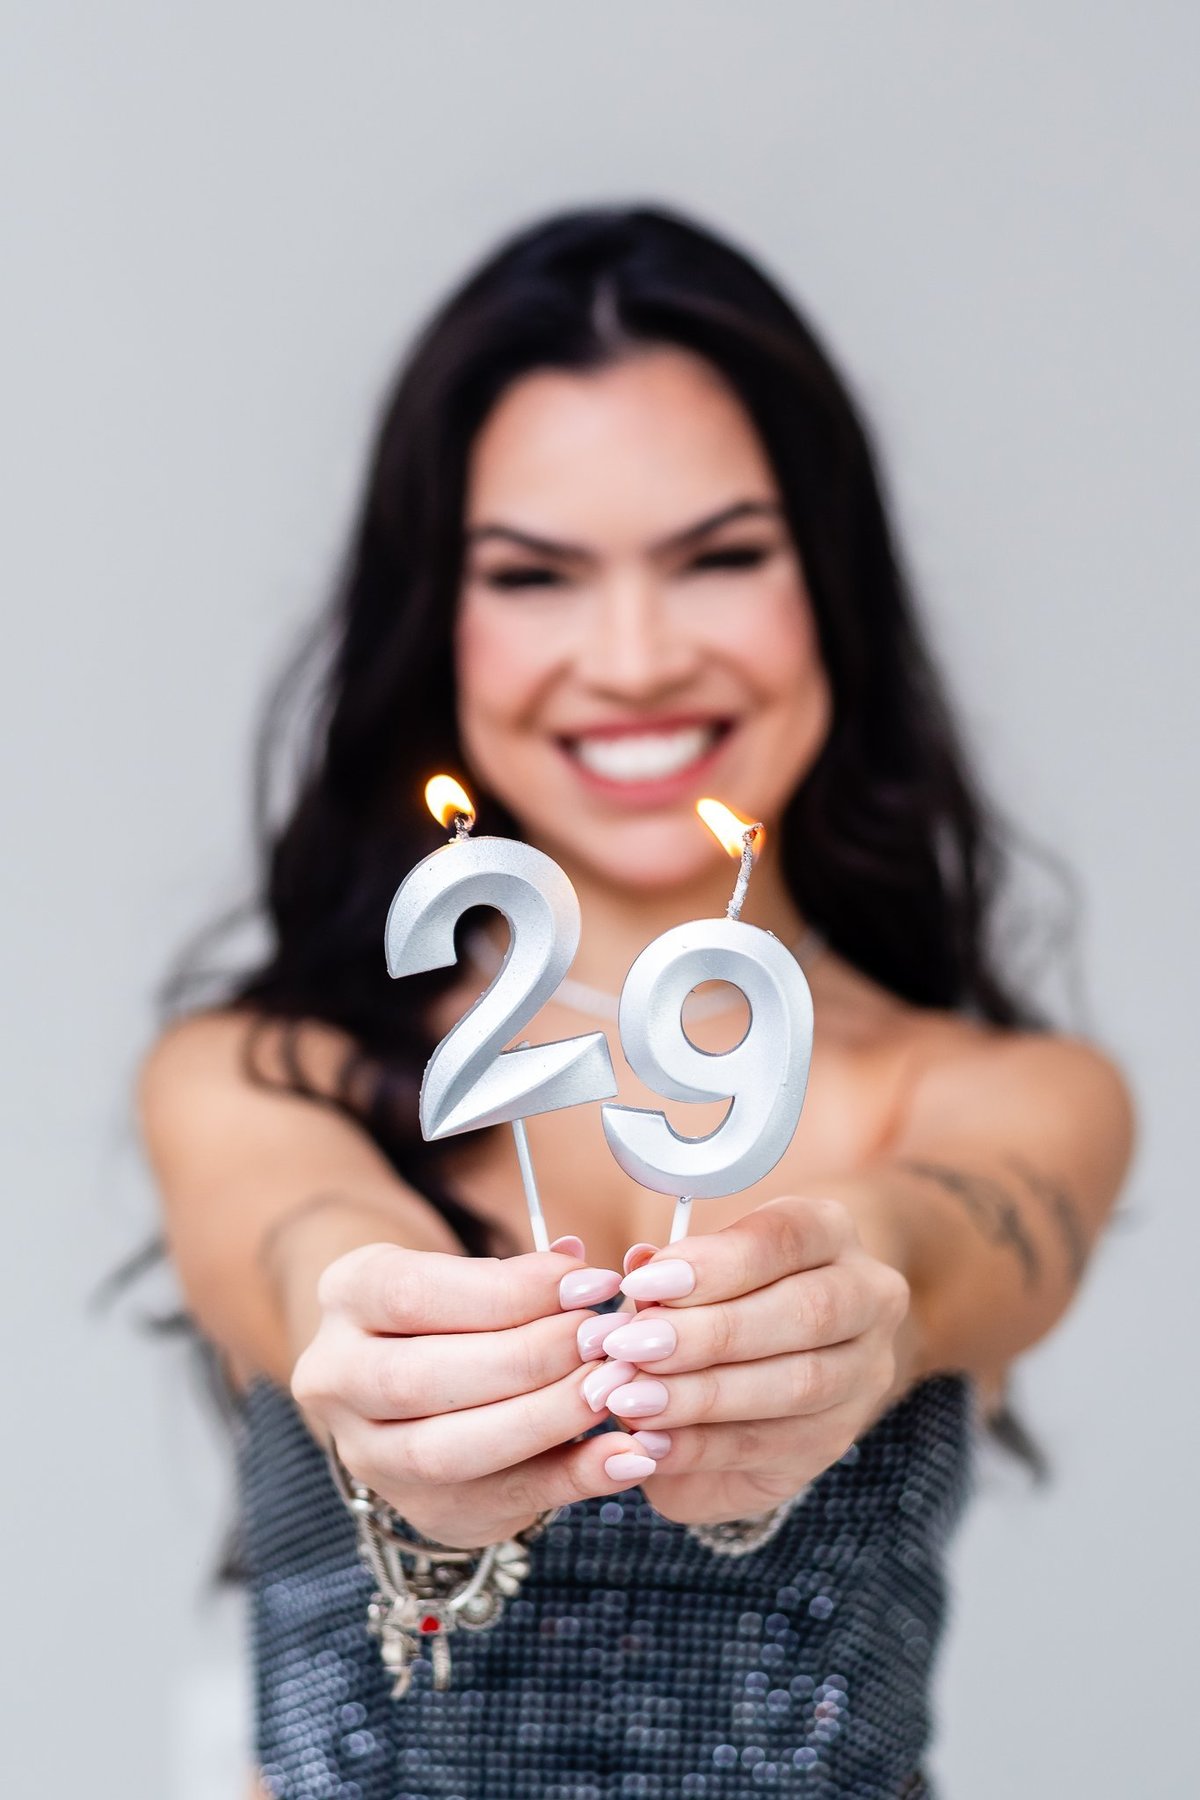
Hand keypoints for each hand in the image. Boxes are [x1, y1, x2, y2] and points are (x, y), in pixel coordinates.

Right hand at [291, 1238, 660, 1546]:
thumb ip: (520, 1277)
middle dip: (530, 1359)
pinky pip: (501, 1502)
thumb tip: (578, 1263)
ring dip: (547, 1420)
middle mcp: (336, 1378)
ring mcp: (368, 1455)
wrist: (414, 1377)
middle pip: (422, 1379)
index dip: (511, 1293)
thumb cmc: (457, 1309)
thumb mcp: (469, 1272)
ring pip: (447, 1452)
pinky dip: (574, 1479)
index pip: (414, 1295)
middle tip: (608, 1341)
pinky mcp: (423, 1510)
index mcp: (348, 1295)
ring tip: (616, 1391)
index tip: (593, 1285)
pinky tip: (628, 1456)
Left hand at [590, 1197, 910, 1525]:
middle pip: (805, 1312)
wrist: (751, 1374)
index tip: (642, 1284)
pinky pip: (773, 1447)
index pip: (785, 1237)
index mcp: (828, 1234)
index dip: (715, 1263)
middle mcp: (866, 1297)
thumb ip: (666, 1277)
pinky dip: (702, 1447)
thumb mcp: (689, 1275)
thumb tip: (640, 1269)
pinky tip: (649, 1442)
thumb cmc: (714, 1299)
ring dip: (703, 1395)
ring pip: (798, 1384)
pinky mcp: (837, 1439)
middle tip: (630, 1346)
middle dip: (709, 1333)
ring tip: (631, 1397)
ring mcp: (863, 1374)